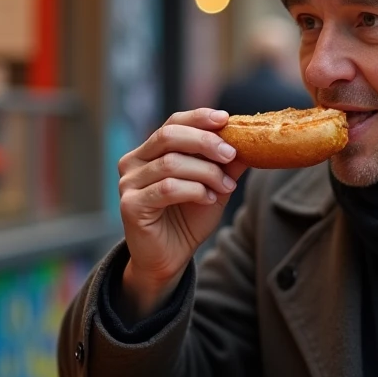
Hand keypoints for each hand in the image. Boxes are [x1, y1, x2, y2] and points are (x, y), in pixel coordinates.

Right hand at [118, 108, 247, 315]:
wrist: (170, 258)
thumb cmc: (188, 219)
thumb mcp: (213, 185)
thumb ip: (225, 163)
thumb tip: (249, 139)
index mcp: (150, 151)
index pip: (172, 123)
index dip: (198, 118)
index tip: (226, 119)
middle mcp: (134, 162)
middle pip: (168, 136)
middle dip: (205, 142)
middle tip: (231, 154)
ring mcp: (128, 183)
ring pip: (171, 163)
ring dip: (205, 173)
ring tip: (225, 187)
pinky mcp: (130, 205)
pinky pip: (167, 188)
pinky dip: (194, 190)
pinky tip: (208, 199)